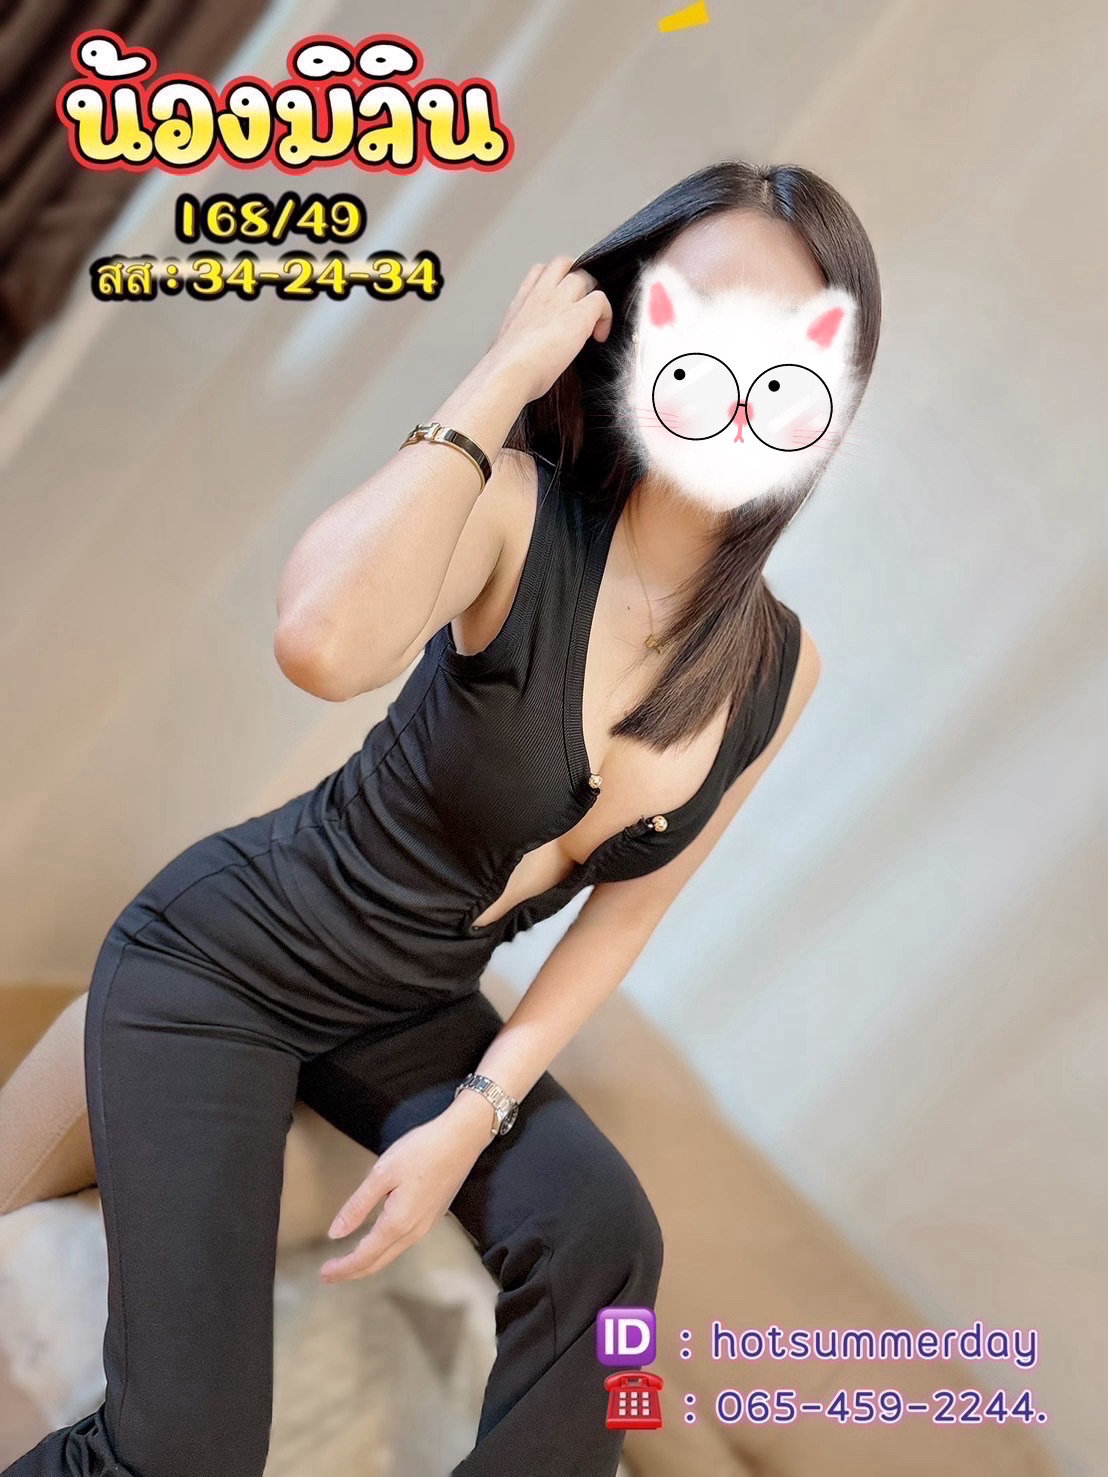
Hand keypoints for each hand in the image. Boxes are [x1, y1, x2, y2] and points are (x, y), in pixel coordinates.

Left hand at [319, 1094, 496, 1282]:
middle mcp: (413, 1231)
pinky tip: (376, 1242)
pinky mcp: (433, 1216)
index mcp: (398, 1222)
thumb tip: (336, 1234)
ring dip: (368, 1262)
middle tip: (329, 1275)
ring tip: (347, 1263)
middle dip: (353, 1271)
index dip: (343, 1268)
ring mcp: (426, 1226)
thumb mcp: (382, 1173)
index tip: (323, 1275)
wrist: (462, 1139)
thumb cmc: (422, 1150)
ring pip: (392, 1255)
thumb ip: (358, 1206)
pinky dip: (383, 1251)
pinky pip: (403, 1244)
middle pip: (379, 1262)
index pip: (365, 1256)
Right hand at [484, 256, 613, 404]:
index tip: (561, 299)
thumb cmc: (505, 370)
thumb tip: (527, 351)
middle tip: (582, 306)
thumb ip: (521, 338)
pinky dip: (606, 315)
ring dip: (592, 297)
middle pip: (565, 264)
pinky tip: (599, 336)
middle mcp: (540, 295)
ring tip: (592, 322)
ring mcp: (560, 301)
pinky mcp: (578, 316)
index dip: (556, 279)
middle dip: (578, 281)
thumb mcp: (507, 346)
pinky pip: (601, 300)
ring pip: (586, 277)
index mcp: (522, 302)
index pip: (540, 271)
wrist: (508, 373)